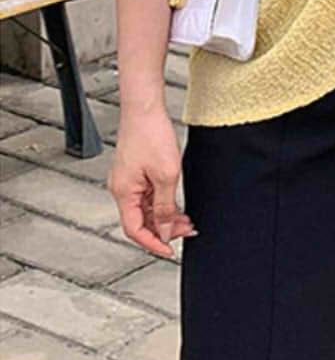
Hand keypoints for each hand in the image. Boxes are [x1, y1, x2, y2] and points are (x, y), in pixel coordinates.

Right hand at [107, 97, 197, 258]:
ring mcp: (128, 180)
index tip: (170, 251)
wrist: (145, 108)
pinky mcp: (135, 171)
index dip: (153, 243)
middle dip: (164, 229)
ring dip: (165, 216)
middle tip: (187, 231)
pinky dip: (162, 202)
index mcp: (123, 192)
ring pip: (146, 209)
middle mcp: (121, 188)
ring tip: (186, 220)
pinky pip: (147, 195)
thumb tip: (163, 230)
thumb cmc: (151, 134)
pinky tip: (177, 204)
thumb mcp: (166, 175)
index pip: (135, 230)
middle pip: (141, 220)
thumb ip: (164, 206)